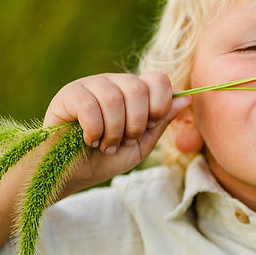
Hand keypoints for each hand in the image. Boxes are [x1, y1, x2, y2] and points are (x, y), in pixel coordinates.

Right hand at [43, 73, 190, 187]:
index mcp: (134, 92)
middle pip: (137, 87)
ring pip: (114, 98)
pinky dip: (93, 129)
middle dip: (135, 123)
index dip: (159, 104)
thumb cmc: (104, 160)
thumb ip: (161, 122)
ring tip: (105, 145)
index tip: (149, 127)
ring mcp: (90, 85)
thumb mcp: (140, 145)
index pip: (158, 79)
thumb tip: (186, 99)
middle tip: (124, 141)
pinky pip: (89, 105)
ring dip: (113, 131)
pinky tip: (88, 139)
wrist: (71, 175)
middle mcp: (113, 83)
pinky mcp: (68, 94)